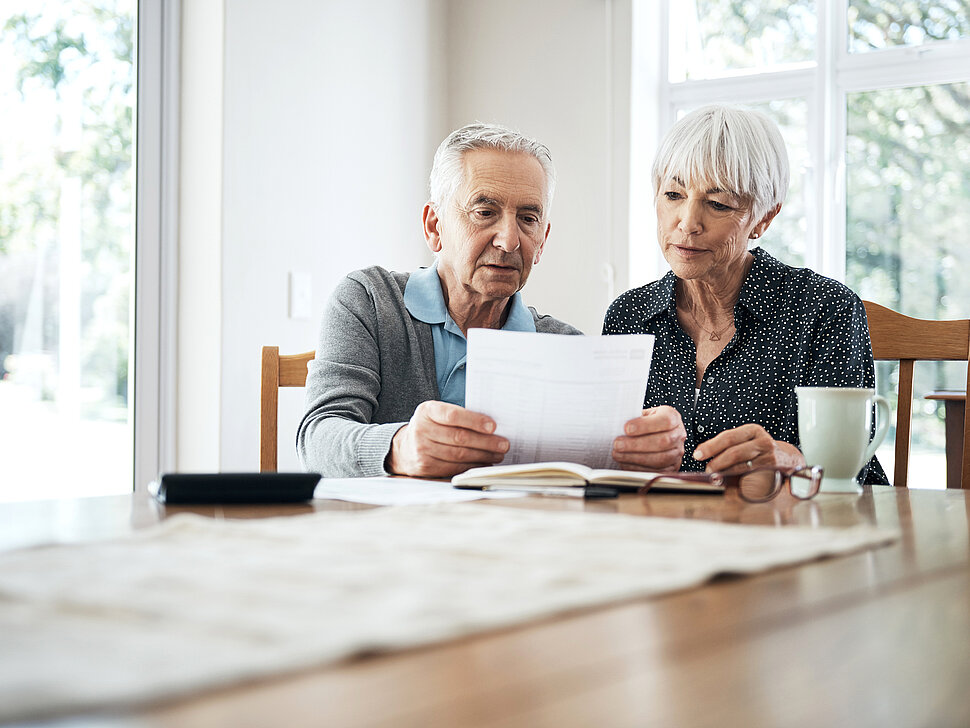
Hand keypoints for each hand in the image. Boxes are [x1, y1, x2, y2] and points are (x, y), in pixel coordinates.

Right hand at [386, 401, 508, 477]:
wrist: (403, 447)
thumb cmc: (430, 426)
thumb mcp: (437, 414)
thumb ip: (458, 416)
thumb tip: (491, 426)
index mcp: (426, 411)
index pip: (452, 416)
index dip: (474, 421)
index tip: (493, 426)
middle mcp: (421, 430)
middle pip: (459, 438)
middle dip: (486, 442)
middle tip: (503, 444)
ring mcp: (422, 450)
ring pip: (459, 455)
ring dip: (483, 456)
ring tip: (498, 454)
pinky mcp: (426, 467)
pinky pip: (454, 467)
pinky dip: (473, 466)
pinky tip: (485, 463)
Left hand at [612, 406, 685, 470]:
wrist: (654, 433)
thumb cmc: (645, 423)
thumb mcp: (642, 415)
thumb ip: (635, 418)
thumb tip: (618, 426)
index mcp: (673, 417)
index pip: (665, 420)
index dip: (645, 425)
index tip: (627, 428)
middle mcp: (678, 435)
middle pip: (663, 441)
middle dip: (637, 444)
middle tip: (618, 444)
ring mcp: (677, 453)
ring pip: (660, 459)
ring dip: (635, 458)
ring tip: (618, 454)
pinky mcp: (671, 467)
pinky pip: (656, 471)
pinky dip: (638, 468)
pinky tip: (624, 463)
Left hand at [691, 423, 804, 473]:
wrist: (788, 460)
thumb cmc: (760, 450)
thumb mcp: (747, 441)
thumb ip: (728, 446)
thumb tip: (703, 455)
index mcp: (753, 431)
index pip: (728, 437)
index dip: (711, 446)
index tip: (697, 455)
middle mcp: (763, 442)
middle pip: (734, 452)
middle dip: (717, 463)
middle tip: (707, 470)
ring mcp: (770, 457)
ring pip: (742, 466)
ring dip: (726, 474)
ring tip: (715, 478)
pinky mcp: (773, 471)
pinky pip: (752, 478)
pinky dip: (739, 482)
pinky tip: (730, 484)